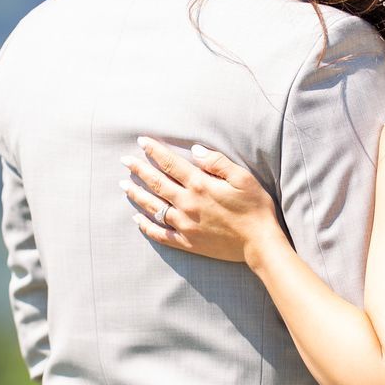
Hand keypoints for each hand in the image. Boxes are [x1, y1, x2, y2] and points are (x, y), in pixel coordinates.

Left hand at [121, 137, 281, 264]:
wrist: (260, 243)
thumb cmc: (255, 207)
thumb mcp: (243, 178)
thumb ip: (217, 162)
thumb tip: (194, 150)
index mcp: (200, 185)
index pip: (170, 163)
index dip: (154, 151)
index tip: (141, 141)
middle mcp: (187, 204)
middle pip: (156, 183)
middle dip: (138, 169)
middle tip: (124, 160)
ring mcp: (184, 225)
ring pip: (153, 207)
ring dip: (137, 194)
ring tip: (124, 185)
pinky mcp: (187, 242)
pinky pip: (160, 234)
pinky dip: (146, 226)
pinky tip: (137, 219)